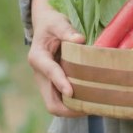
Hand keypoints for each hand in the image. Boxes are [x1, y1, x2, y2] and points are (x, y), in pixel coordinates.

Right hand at [28, 0, 85, 116]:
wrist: (45, 27)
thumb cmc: (52, 23)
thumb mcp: (58, 22)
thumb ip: (67, 31)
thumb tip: (80, 40)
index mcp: (38, 57)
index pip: (49, 73)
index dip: (60, 82)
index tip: (71, 92)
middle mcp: (40, 74)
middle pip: (50, 102)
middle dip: (68, 109)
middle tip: (90, 108)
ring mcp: (46, 82)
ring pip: (56, 105)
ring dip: (73, 110)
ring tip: (95, 108)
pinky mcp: (54, 85)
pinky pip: (62, 101)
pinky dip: (75, 105)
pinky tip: (92, 102)